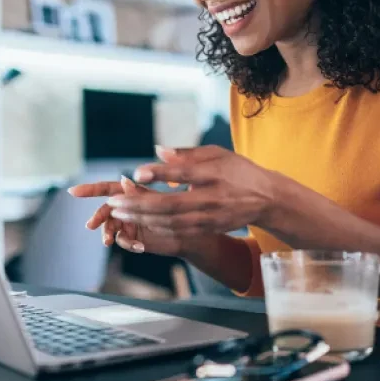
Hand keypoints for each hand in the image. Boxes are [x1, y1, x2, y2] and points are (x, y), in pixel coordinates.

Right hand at [69, 176, 184, 256]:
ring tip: (109, 241)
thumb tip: (124, 181)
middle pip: (106, 210)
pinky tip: (138, 246)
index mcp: (132, 193)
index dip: (90, 189)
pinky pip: (124, 241)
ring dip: (108, 234)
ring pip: (111, 228)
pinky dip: (127, 243)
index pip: (108, 188)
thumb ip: (141, 192)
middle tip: (90, 225)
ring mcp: (131, 224)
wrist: (194, 231)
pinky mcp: (136, 238)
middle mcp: (128, 208)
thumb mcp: (161, 199)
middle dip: (97, 217)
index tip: (72, 191)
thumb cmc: (182, 209)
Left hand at [103, 145, 276, 235]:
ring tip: (118, 211)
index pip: (184, 173)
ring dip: (141, 218)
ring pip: (170, 221)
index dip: (160, 174)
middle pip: (171, 204)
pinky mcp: (209, 228)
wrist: (266, 198)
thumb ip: (186, 153)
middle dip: (139, 204)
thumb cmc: (237, 170)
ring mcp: (210, 216)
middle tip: (113, 201)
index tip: (137, 172)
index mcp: (215, 173)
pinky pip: (177, 230)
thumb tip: (157, 150)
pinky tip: (138, 220)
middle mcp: (212, 197)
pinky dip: (156, 226)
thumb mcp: (216, 154)